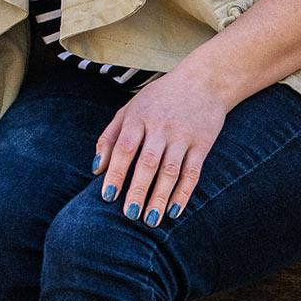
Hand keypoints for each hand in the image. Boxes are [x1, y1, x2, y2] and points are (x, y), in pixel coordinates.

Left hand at [93, 52, 235, 227]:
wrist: (204, 80)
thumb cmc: (159, 98)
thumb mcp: (129, 108)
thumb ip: (109, 137)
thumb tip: (95, 169)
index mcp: (138, 116)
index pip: (124, 148)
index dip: (116, 173)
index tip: (108, 197)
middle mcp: (160, 126)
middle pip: (148, 162)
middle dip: (138, 190)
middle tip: (130, 215)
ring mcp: (183, 135)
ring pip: (171, 171)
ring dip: (160, 197)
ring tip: (150, 220)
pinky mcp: (202, 143)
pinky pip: (193, 172)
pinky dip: (183, 194)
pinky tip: (174, 211)